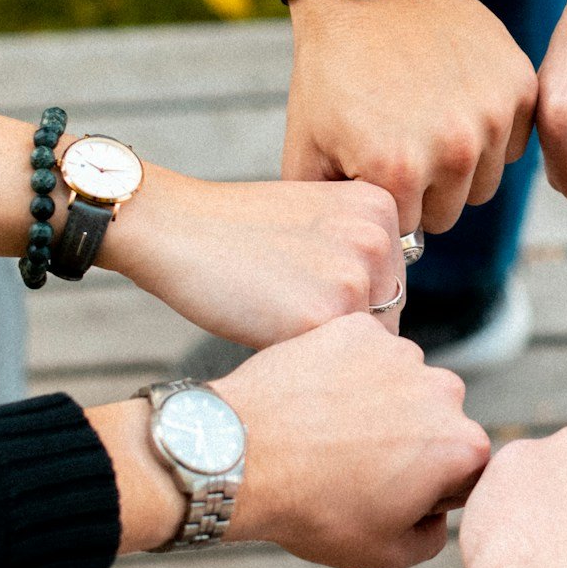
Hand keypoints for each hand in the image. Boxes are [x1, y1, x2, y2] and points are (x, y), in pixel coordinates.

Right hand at [102, 170, 403, 346]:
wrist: (174, 227)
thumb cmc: (236, 231)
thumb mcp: (317, 219)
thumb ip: (358, 253)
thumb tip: (386, 311)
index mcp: (381, 207)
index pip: (392, 282)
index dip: (351, 303)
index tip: (307, 293)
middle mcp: (379, 238)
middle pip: (386, 316)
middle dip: (343, 328)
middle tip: (288, 308)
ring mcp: (356, 276)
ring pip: (363, 344)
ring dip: (326, 346)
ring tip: (276, 314)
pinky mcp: (325, 314)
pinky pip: (330, 360)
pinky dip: (301, 357)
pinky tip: (266, 326)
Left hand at [213, 314, 491, 567]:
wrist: (240, 458)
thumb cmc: (313, 511)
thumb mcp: (384, 558)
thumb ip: (432, 539)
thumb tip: (435, 515)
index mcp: (463, 448)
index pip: (465, 470)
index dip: (431, 490)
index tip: (389, 496)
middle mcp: (445, 391)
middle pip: (437, 420)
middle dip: (410, 441)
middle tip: (355, 466)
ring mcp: (400, 353)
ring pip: (401, 382)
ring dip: (379, 402)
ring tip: (329, 433)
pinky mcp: (357, 328)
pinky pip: (364, 353)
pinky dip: (345, 372)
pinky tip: (315, 401)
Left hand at [283, 0, 535, 233]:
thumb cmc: (331, 69)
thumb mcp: (306, 145)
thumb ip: (327, 211)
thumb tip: (361, 258)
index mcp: (398, 172)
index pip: (408, 231)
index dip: (385, 200)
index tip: (370, 161)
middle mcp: (454, 150)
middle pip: (450, 212)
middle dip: (425, 189)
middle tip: (399, 138)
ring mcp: (492, 116)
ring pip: (485, 181)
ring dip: (459, 163)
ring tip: (425, 116)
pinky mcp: (520, 87)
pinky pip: (512, 142)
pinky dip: (488, 129)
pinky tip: (453, 95)